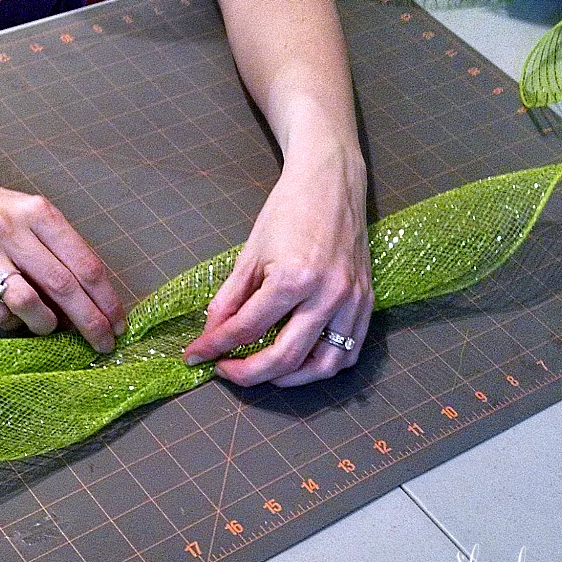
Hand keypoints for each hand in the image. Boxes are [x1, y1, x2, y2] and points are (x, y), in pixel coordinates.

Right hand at [0, 172, 125, 352]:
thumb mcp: (31, 215)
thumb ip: (59, 252)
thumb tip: (89, 302)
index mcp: (38, 213)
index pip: (84, 263)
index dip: (106, 299)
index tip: (118, 323)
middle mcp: (10, 230)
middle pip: (62, 286)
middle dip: (89, 321)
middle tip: (103, 343)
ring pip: (27, 302)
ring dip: (46, 324)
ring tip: (50, 327)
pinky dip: (12, 323)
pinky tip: (15, 316)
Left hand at [184, 150, 371, 386]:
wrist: (331, 183)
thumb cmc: (288, 211)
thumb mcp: (249, 254)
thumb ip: (229, 299)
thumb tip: (212, 334)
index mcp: (293, 277)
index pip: (246, 328)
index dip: (215, 346)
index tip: (195, 356)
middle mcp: (327, 294)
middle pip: (284, 357)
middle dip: (247, 373)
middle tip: (224, 370)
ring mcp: (351, 301)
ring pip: (321, 366)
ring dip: (288, 379)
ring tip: (260, 371)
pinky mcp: (366, 303)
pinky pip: (348, 353)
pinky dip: (321, 367)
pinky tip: (297, 363)